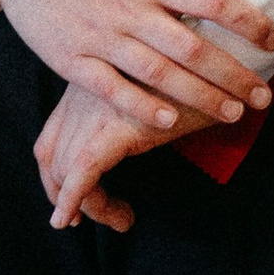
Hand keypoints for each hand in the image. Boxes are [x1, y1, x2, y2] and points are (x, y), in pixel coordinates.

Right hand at [0, 0, 273, 130]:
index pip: (211, 0)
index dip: (247, 20)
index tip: (273, 37)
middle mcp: (131, 9)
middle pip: (193, 48)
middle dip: (233, 74)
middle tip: (262, 94)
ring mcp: (102, 36)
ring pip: (160, 74)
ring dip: (199, 97)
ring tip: (230, 112)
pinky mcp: (74, 59)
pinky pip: (113, 88)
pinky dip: (141, 106)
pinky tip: (167, 121)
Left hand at [33, 82, 226, 232]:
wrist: (223, 54)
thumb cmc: (197, 72)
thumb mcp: (155, 88)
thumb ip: (135, 109)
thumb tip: (134, 142)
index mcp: (88, 85)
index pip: (51, 138)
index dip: (55, 174)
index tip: (72, 198)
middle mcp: (82, 96)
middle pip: (50, 157)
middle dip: (62, 195)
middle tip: (85, 219)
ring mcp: (96, 111)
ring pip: (66, 170)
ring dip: (86, 205)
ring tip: (121, 219)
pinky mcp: (116, 128)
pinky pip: (83, 172)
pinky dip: (74, 200)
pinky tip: (76, 219)